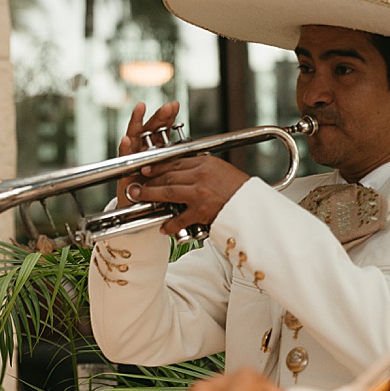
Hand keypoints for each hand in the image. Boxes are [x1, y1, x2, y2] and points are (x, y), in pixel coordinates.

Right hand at [116, 101, 180, 207]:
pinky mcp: (124, 170)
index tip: (175, 106)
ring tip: (140, 109)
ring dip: (136, 122)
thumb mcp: (172, 175)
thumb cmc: (158, 193)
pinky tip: (126, 139)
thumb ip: (178, 162)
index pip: (162, 130)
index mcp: (156, 150)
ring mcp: (132, 158)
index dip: (167, 118)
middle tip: (167, 107)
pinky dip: (124, 148)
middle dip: (158, 117)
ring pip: (134, 136)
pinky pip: (123, 157)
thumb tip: (195, 148)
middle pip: (149, 129)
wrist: (143, 211)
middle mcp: (143, 151)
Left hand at [126, 154, 250, 234]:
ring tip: (138, 196)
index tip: (144, 169)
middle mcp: (202, 176)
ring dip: (150, 194)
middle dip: (148, 180)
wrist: (254, 207)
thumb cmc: (239, 189)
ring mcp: (201, 194)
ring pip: (168, 192)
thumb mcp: (220, 170)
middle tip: (134, 184)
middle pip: (168, 176)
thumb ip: (199, 169)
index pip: (174, 162)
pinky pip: (180, 217)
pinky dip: (170, 223)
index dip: (156, 166)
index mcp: (206, 163)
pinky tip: (163, 227)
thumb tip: (178, 170)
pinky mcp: (202, 211)